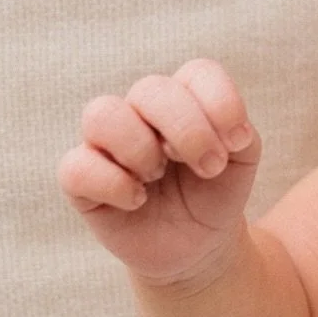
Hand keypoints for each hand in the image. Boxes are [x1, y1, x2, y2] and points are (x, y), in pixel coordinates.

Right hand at [57, 59, 262, 285]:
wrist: (196, 243)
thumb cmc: (216, 191)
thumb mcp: (242, 160)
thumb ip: (238, 135)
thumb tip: (212, 133)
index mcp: (183, 96)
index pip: (197, 73)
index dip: (222, 105)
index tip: (237, 144)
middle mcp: (140, 109)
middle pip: (150, 89)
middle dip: (189, 131)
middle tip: (210, 167)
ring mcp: (106, 142)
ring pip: (102, 114)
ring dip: (141, 149)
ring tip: (158, 175)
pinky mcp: (81, 181)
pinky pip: (76, 167)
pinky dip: (115, 185)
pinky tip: (137, 200)